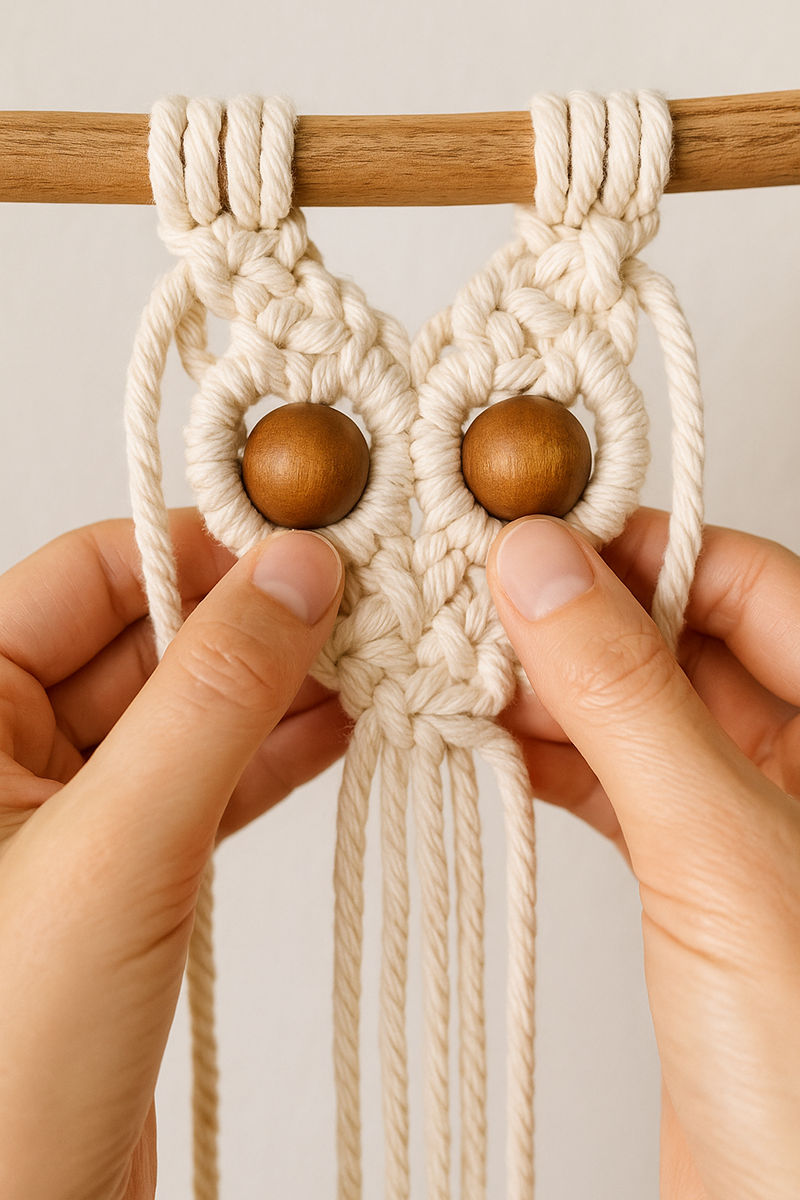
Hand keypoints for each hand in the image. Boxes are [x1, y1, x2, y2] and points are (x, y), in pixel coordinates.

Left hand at [0, 510, 346, 1199]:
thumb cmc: (5, 1068)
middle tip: (366, 605)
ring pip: (187, 710)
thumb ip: (209, 699)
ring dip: (281, 686)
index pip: (89, 576)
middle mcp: (1, 752)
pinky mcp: (126, 873)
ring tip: (377, 660)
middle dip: (258, 621)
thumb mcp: (115, 851)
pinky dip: (276, 753)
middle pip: (147, 636)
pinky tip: (346, 726)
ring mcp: (68, 814)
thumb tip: (294, 572)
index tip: (308, 546)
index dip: (199, 552)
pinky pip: (205, 780)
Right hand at [487, 508, 799, 1199]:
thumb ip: (631, 698)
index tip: (525, 539)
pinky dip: (545, 758)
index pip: (741, 578)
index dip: (633, 549)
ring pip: (635, 712)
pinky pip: (613, 785)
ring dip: (544, 689)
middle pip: (678, 639)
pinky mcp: (692, 884)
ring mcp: (747, 824)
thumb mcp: (723, 850)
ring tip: (455, 668)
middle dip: (570, 618)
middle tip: (467, 603)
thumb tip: (542, 569)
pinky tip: (485, 739)